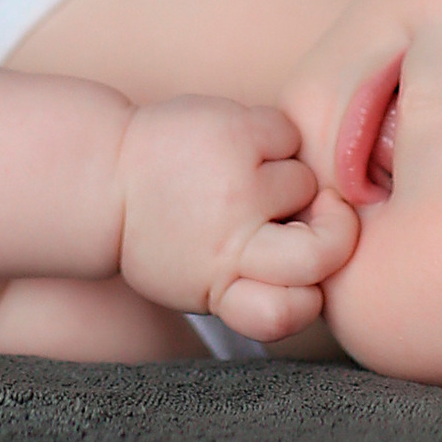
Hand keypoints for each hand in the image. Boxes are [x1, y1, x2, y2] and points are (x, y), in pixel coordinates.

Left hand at [114, 97, 359, 341]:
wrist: (105, 174)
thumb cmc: (162, 235)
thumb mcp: (196, 284)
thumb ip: (253, 289)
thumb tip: (327, 267)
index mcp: (218, 287)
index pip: (292, 311)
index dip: (308, 299)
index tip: (300, 282)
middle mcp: (230, 241)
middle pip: (324, 252)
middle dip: (336, 233)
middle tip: (322, 217)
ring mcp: (235, 183)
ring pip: (307, 183)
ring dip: (288, 179)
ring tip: (247, 176)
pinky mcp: (235, 130)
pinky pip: (289, 135)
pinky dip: (273, 139)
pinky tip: (240, 144)